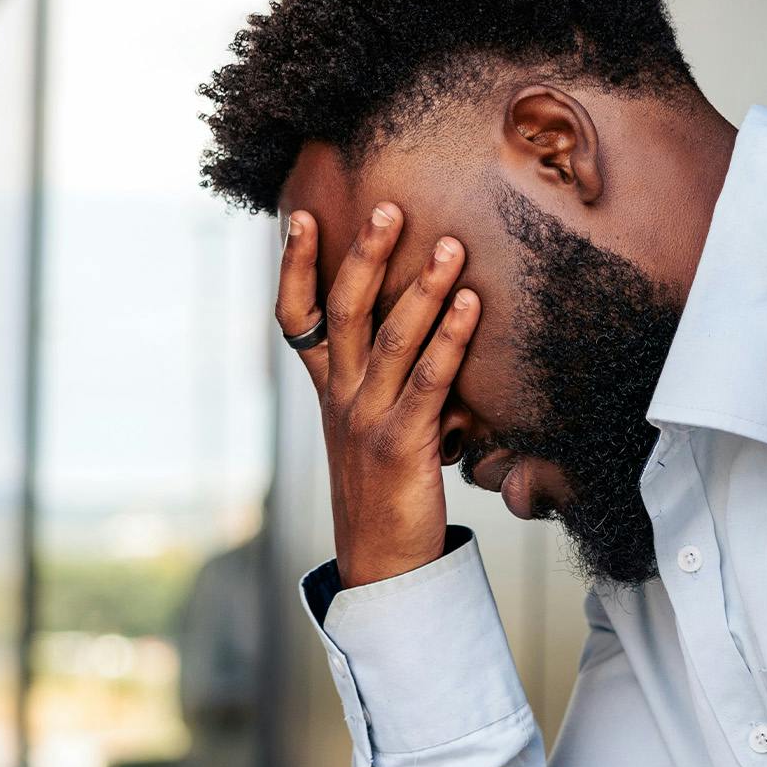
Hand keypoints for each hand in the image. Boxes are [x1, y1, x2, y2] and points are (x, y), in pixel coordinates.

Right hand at [277, 204, 479, 587]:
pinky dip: (451, 338)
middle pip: (343, 311)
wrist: (382, 560)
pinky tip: (473, 305)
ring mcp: (368, 418)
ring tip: (449, 246)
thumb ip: (390, 378)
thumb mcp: (375, 423)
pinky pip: (429, 380)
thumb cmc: (388, 486)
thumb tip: (430, 328)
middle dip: (365, 255)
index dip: (293, 266)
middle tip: (389, 207)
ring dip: (421, 287)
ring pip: (390, 338)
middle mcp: (340, 396)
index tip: (299, 216)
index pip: (296, 318)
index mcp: (328, 388)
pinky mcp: (402, 443)